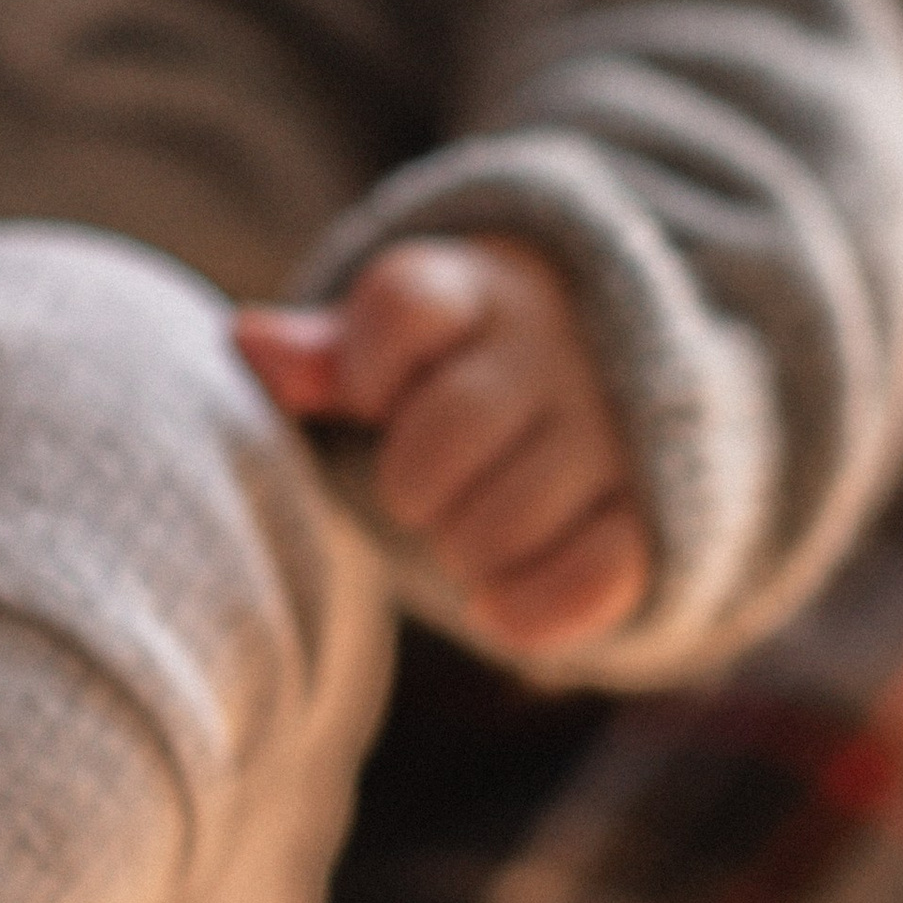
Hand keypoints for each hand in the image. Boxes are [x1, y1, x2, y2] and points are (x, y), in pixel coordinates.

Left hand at [237, 236, 650, 655]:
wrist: (610, 385)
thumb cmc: (460, 372)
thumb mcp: (393, 346)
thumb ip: (325, 353)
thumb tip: (246, 342)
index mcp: (480, 293)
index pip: (402, 308)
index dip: (366, 371)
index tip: (376, 396)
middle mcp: (556, 354)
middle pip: (449, 430)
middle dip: (411, 484)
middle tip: (421, 491)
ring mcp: (614, 434)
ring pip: (508, 519)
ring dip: (462, 550)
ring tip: (464, 533)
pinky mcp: (656, 515)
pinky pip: (590, 580)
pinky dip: (524, 610)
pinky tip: (496, 599)